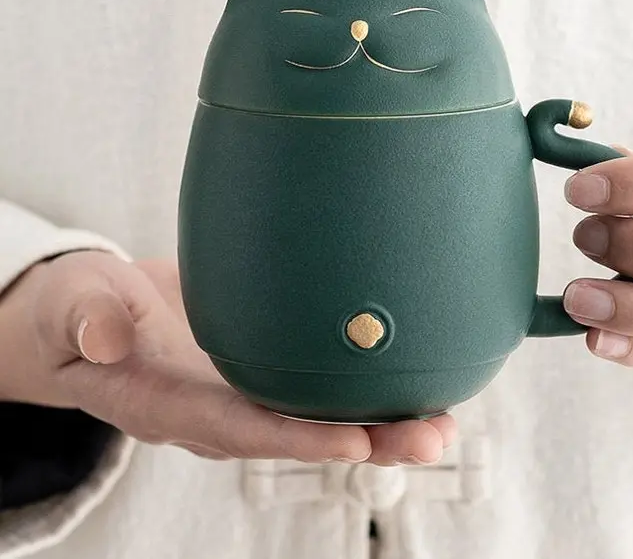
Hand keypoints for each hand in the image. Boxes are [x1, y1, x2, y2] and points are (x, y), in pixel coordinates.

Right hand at [0, 252, 454, 463]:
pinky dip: (362, 387)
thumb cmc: (79, 311)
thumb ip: (86, 320)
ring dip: (381, 422)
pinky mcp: (260, 365)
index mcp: (169, 403)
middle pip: (296, 433)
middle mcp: (216, 409)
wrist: (97, 311)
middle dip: (366, 440)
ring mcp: (242, 390)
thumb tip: (106, 336)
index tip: (355, 442)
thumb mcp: (72, 307)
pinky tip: (411, 377)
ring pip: (317, 414)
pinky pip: (313, 384)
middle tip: (433, 438)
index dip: (295, 438)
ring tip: (443, 422)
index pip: (238, 428)